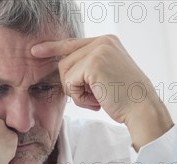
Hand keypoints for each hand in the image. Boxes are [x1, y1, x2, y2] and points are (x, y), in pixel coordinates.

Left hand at [31, 35, 172, 149]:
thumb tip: (62, 67)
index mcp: (106, 41)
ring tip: (97, 98)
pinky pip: (69, 83)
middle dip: (72, 85)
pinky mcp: (93, 64)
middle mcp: (102, 41)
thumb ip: (88, 66)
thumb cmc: (124, 98)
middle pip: (64, 61)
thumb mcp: (106, 75)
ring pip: (65, 73)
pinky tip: (97, 100)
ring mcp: (98, 50)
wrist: (141, 108)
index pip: (71, 43)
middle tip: (95, 96)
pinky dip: (79, 98)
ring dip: (76, 92)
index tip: (35, 51)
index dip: (51, 48)